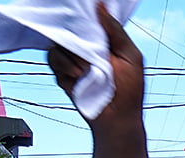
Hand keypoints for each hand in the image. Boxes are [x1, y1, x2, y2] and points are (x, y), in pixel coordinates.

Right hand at [48, 2, 144, 127]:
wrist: (118, 119)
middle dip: (76, 39)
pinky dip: (66, 68)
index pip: (86, 20)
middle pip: (67, 29)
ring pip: (58, 45)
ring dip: (73, 58)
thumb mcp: (131, 56)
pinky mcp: (63, 73)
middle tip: (90, 53)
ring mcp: (73, 60)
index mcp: (102, 41)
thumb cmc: (130, 90)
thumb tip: (100, 6)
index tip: (82, 19)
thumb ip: (115, 31)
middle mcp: (85, 48)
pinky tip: (79, 77)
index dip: (82, 17)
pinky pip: (53, 60)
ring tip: (89, 71)